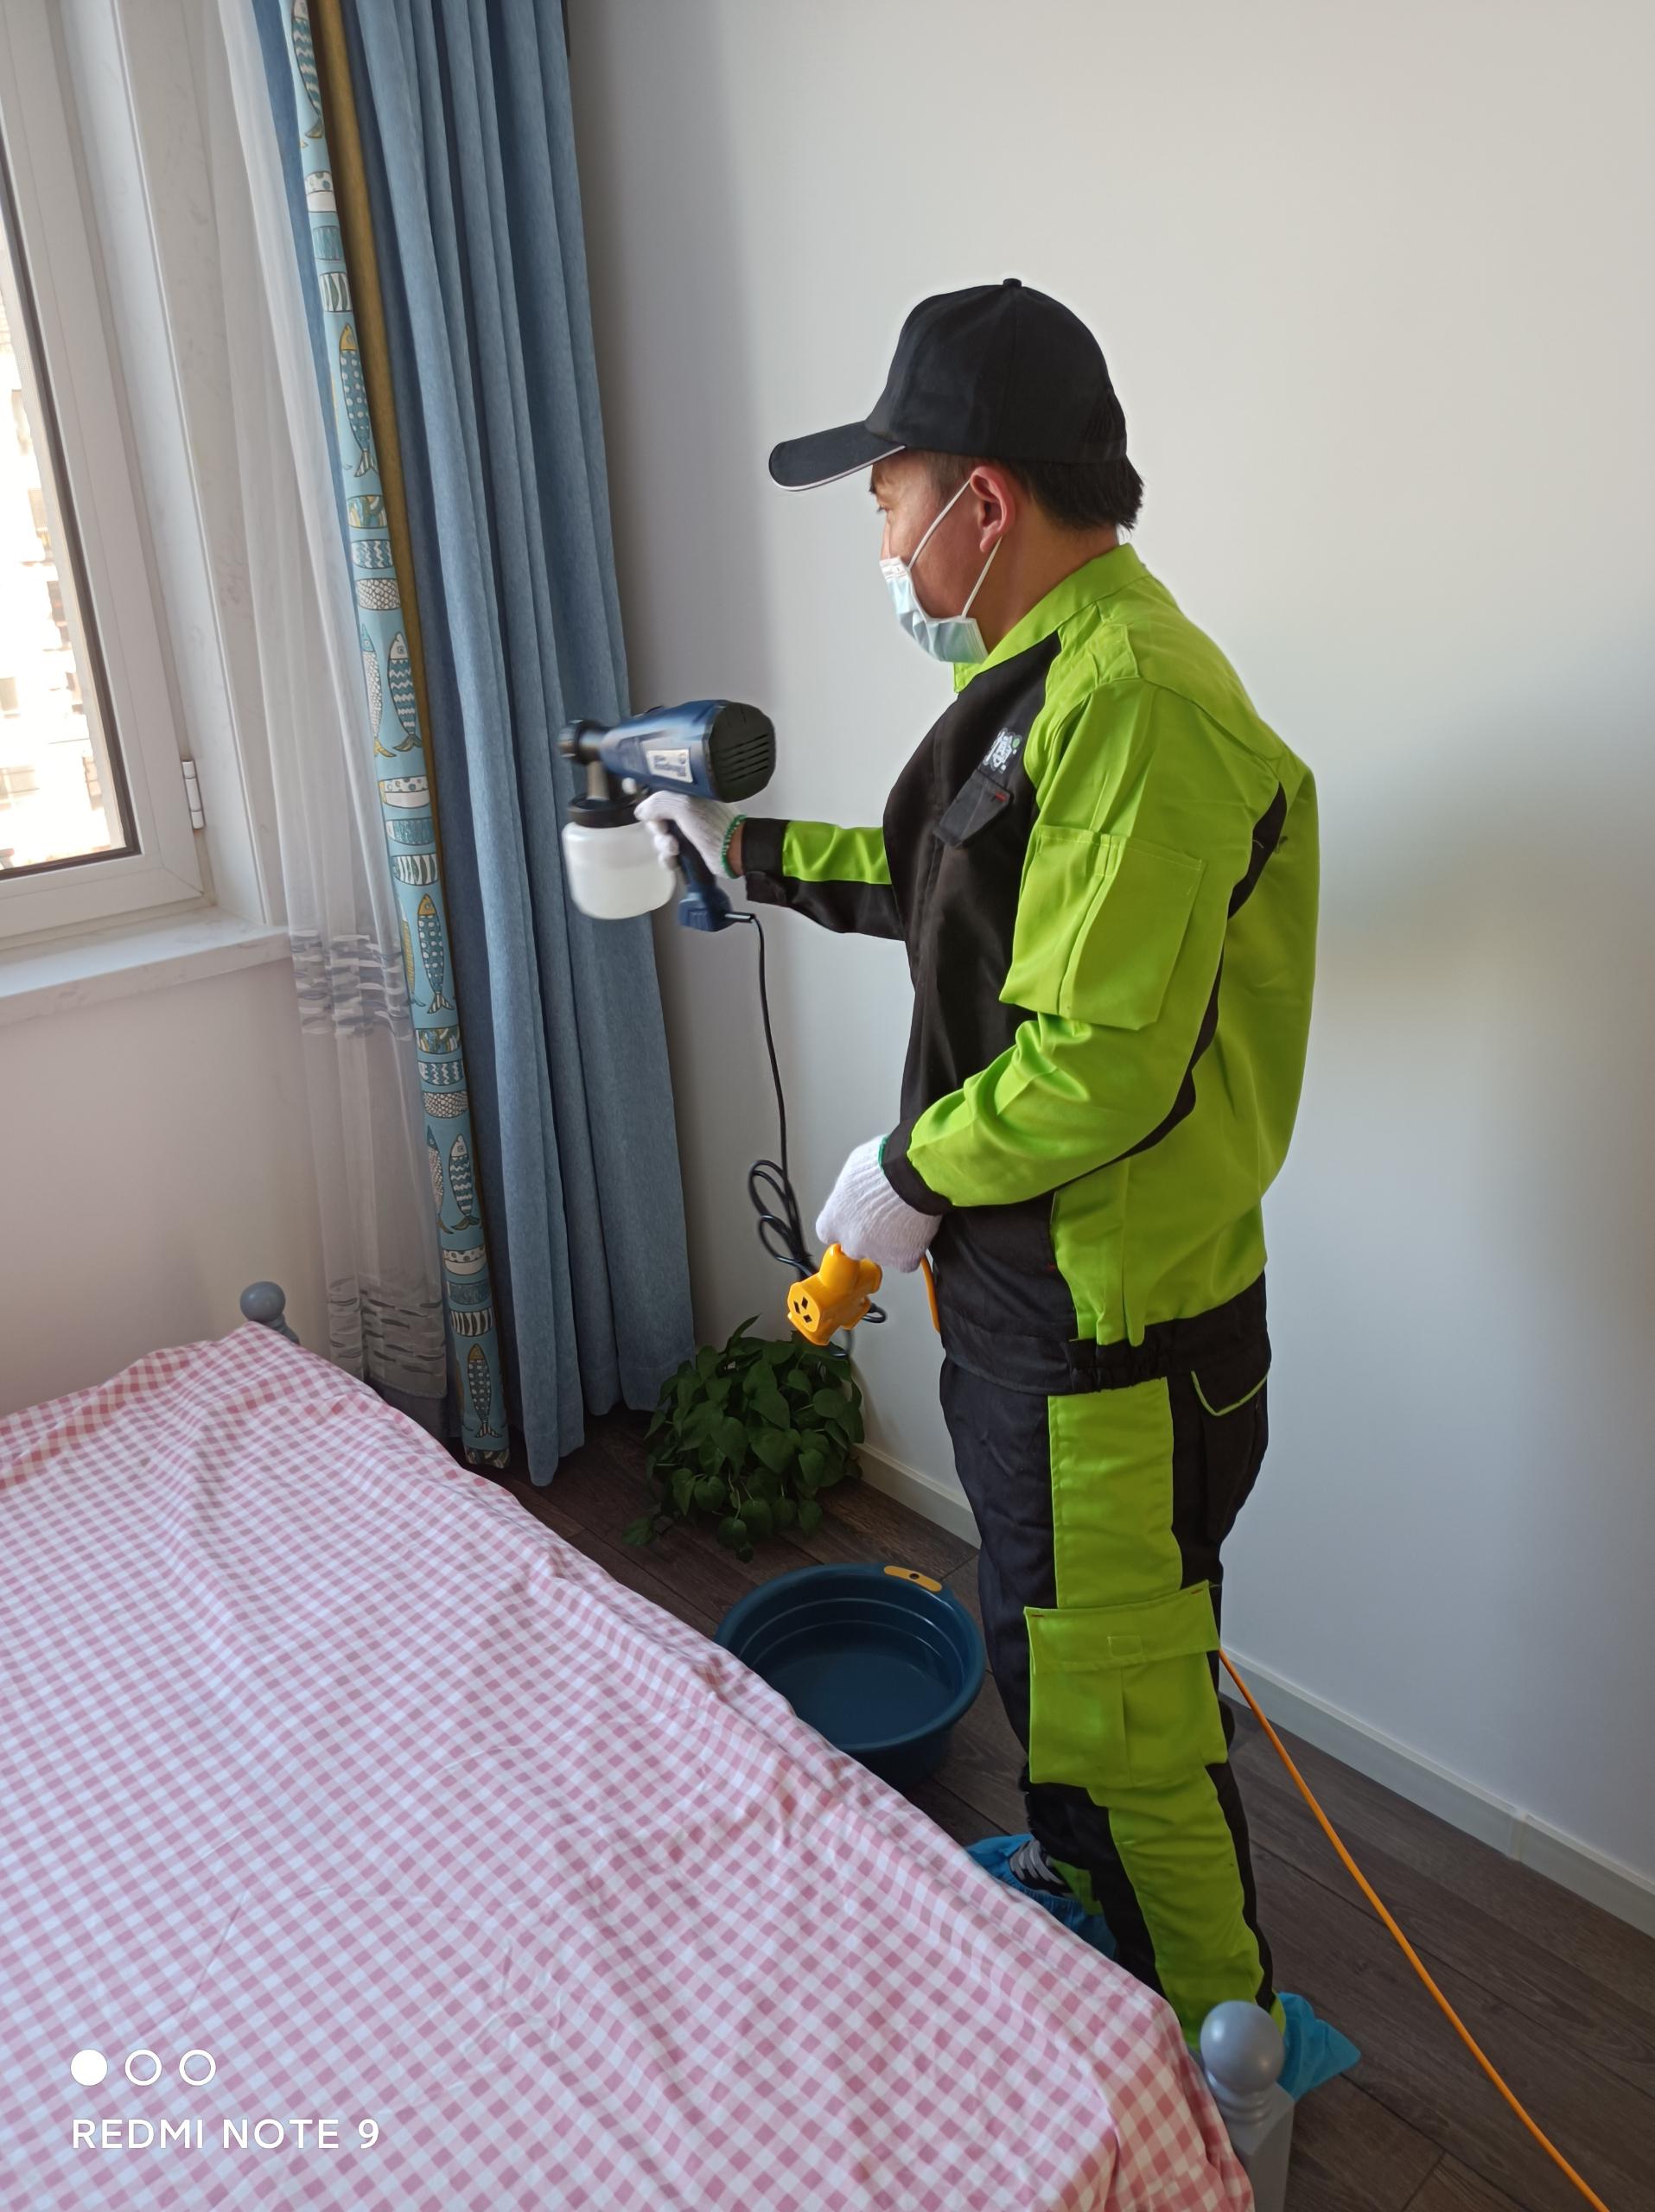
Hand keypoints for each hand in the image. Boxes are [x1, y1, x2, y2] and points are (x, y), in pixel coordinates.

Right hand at [633, 793, 743, 878]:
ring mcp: (687, 833)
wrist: (733, 851)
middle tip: (667, 833)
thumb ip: (659, 803)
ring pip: (660, 840)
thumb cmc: (710, 823)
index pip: (658, 800)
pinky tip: (674, 862)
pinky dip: (668, 860)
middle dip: (658, 830)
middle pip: (656, 821)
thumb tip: (641, 811)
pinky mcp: (689, 851)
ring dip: (663, 846)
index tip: (656, 817)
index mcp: (685, 796)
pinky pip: (667, 856)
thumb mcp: (684, 805)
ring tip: (675, 849)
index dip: (653, 810)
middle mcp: (685, 812)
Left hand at [815, 1137, 939, 1274]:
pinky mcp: (903, 1259)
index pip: (828, 1233)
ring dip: (891, 1241)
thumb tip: (855, 1191)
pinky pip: (906, 1260)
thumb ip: (850, 1191)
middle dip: (868, 1235)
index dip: (844, 1225)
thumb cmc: (884, 1164)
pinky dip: (913, 1249)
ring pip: (883, 1253)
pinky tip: (917, 1229)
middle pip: (855, 1246)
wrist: (915, 1174)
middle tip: (884, 1214)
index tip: (854, 1218)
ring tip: (905, 1215)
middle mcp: (851, 1241)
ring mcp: (878, 1253)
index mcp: (834, 1220)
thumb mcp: (854, 1169)